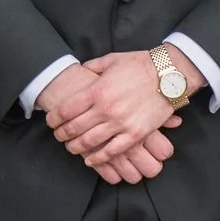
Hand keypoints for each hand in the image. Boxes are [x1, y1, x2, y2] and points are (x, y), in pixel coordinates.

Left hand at [39, 63, 167, 182]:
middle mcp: (105, 109)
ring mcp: (120, 124)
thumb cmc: (140, 64)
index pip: (66, 110)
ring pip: (90, 142)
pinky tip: (90, 160)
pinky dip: (98, 158)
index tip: (51, 121)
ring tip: (71, 147)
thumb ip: (92, 67)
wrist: (168, 74)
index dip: (54, 118)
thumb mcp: (111, 60)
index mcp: (96, 90)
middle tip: (58, 136)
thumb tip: (81, 70)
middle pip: (74, 128)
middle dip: (62, 134)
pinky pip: (112, 151)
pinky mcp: (135, 134)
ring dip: (76, 147)